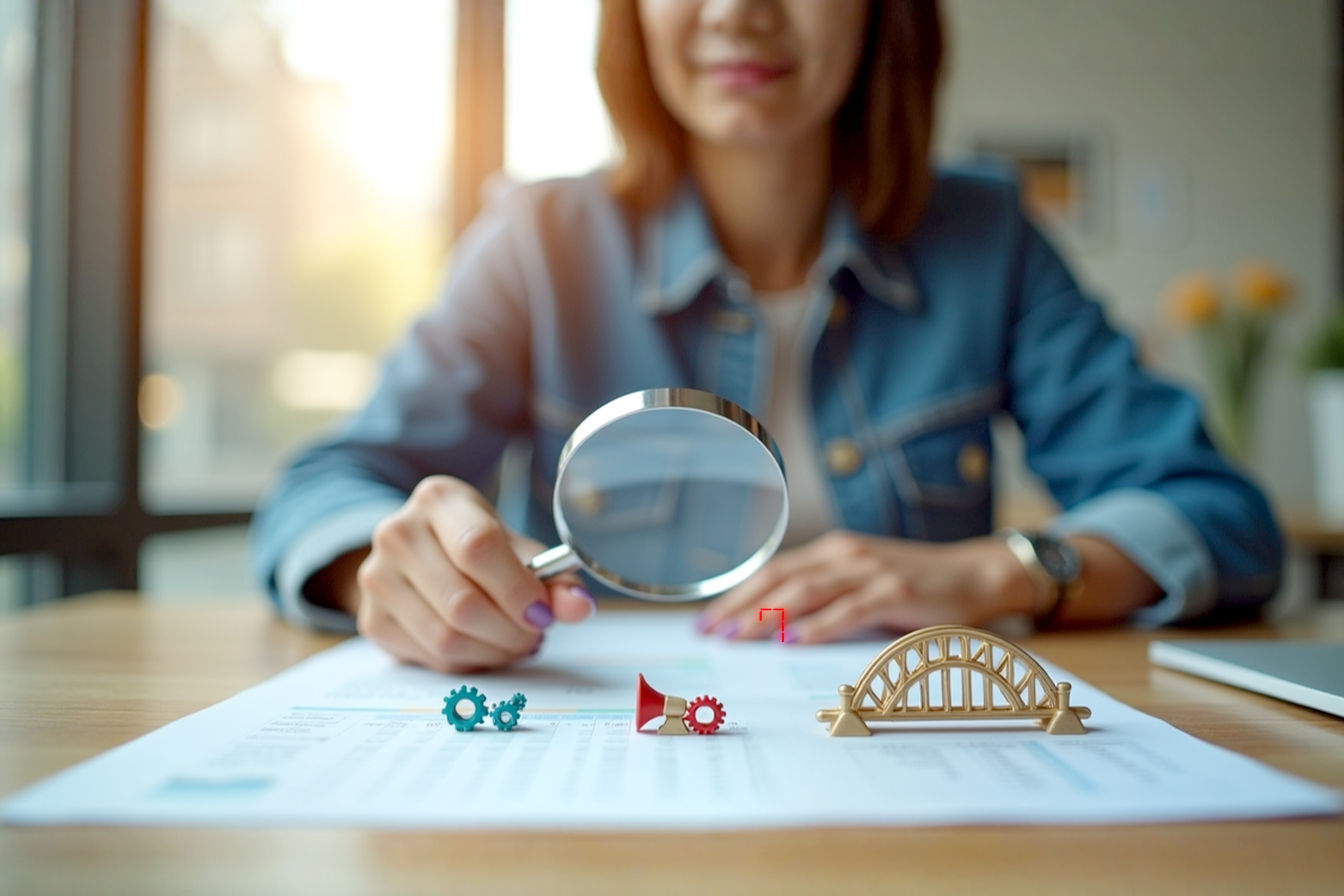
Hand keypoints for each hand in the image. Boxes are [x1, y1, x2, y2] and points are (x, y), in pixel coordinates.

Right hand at [317, 476, 593, 671]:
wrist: (419, 554)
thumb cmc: (476, 546)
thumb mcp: (515, 548)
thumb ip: (553, 577)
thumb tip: (579, 608)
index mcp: (439, 499)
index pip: (478, 547)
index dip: (517, 590)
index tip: (543, 613)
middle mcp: (398, 532)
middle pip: (462, 603)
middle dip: (510, 631)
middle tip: (534, 635)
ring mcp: (377, 576)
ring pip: (445, 637)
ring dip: (493, 651)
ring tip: (514, 641)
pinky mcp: (372, 619)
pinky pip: (430, 657)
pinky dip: (468, 661)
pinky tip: (482, 645)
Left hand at [695, 531, 1033, 643]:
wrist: (976, 573)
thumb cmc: (917, 585)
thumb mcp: (864, 582)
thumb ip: (827, 597)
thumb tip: (778, 630)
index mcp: (833, 552)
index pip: (773, 571)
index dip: (737, 594)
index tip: (707, 620)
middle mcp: (845, 555)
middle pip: (779, 578)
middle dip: (740, 606)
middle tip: (711, 633)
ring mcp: (870, 571)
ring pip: (805, 590)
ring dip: (767, 615)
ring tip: (739, 637)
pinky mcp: (895, 591)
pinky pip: (849, 609)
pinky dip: (820, 624)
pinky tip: (795, 640)